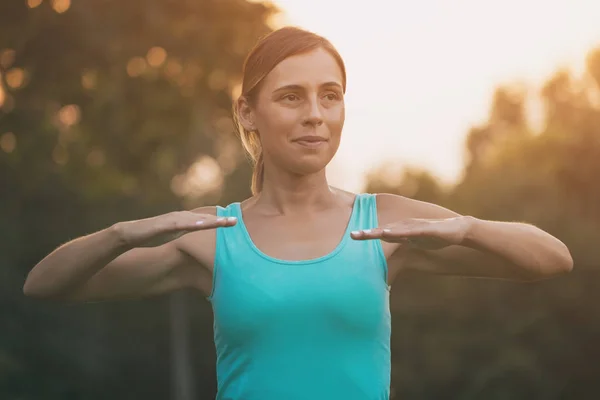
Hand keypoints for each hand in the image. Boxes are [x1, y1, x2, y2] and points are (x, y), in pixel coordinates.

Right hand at [115, 211, 236, 246]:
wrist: (127, 234)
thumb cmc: (149, 237)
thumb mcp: (170, 239)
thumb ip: (182, 239)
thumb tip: (193, 250)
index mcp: (182, 222)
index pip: (204, 221)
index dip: (219, 221)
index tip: (235, 222)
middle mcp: (179, 218)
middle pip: (204, 218)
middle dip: (220, 219)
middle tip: (237, 220)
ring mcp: (171, 220)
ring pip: (195, 219)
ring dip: (211, 220)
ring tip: (227, 221)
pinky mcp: (162, 225)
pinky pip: (180, 224)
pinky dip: (192, 223)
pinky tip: (203, 224)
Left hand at [350, 216, 472, 249]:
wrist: (459, 230)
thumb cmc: (436, 236)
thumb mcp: (416, 242)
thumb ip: (404, 243)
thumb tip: (394, 254)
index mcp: (403, 230)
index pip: (381, 234)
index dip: (367, 235)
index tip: (352, 237)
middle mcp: (406, 227)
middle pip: (383, 231)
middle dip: (367, 233)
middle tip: (351, 235)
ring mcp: (415, 227)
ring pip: (394, 230)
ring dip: (379, 232)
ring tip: (365, 234)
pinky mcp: (426, 229)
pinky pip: (410, 231)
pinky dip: (398, 232)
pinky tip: (388, 232)